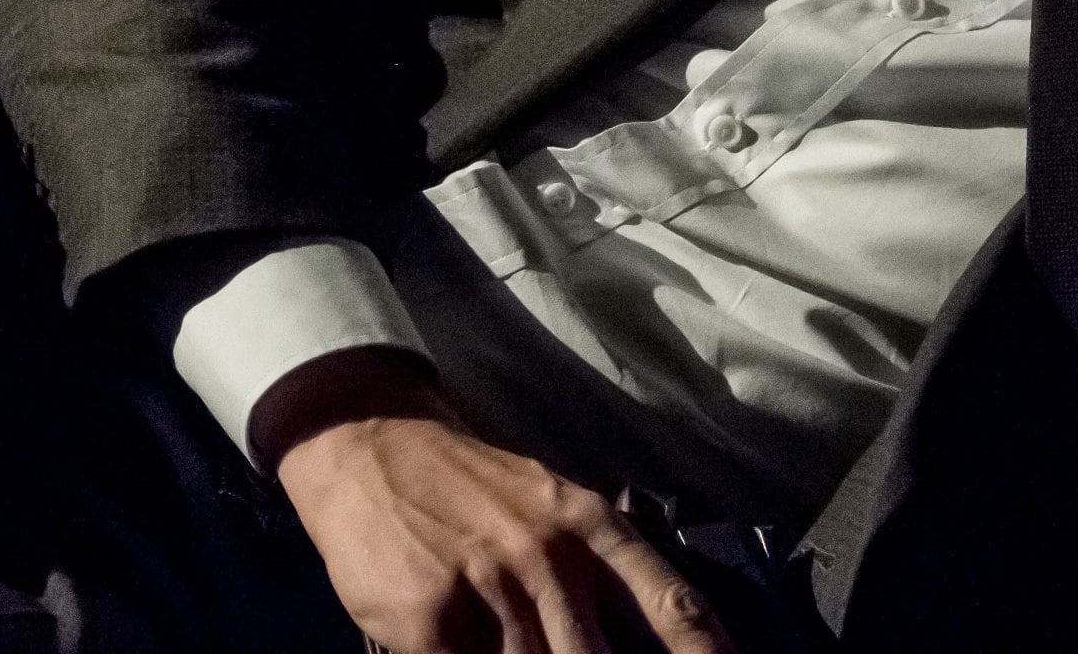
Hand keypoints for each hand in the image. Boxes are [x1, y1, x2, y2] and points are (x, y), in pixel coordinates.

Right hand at [262, 348, 736, 653]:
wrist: (369, 444)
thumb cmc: (469, 487)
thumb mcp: (550, 508)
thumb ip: (600, 570)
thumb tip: (647, 634)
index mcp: (592, 526)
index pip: (671, 603)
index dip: (708, 651)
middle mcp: (550, 555)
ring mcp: (490, 586)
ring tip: (510, 646)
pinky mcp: (429, 617)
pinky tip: (462, 648)